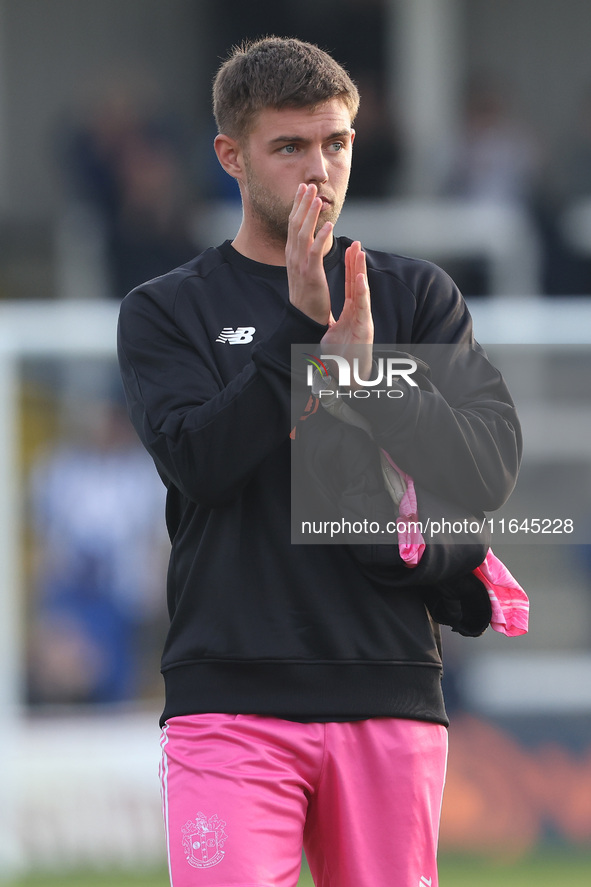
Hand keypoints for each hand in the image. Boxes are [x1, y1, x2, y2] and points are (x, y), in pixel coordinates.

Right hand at [286, 184, 333, 324]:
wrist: (303, 317)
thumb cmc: (306, 294)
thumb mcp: (302, 269)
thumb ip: (303, 253)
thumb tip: (307, 239)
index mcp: (292, 254)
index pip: (293, 224)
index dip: (297, 206)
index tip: (302, 189)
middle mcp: (293, 256)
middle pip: (295, 224)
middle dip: (302, 204)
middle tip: (308, 185)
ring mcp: (300, 265)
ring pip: (303, 234)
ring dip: (310, 215)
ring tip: (317, 198)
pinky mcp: (311, 274)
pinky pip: (315, 252)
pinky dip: (321, 237)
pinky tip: (328, 225)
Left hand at [321, 240, 373, 384]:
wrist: (350, 379)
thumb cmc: (344, 360)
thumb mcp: (336, 337)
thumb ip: (334, 326)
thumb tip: (327, 323)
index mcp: (351, 314)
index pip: (351, 286)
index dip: (350, 268)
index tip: (349, 250)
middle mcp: (359, 314)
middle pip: (358, 284)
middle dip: (357, 263)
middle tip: (356, 242)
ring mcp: (363, 320)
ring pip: (362, 292)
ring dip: (361, 272)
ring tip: (360, 253)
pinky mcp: (364, 329)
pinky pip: (363, 308)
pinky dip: (363, 293)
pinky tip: (361, 278)